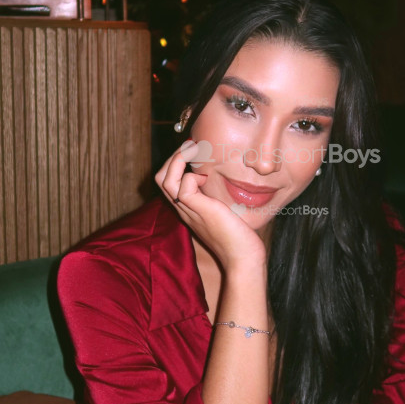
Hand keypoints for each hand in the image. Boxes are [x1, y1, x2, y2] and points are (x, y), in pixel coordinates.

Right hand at [154, 140, 265, 269]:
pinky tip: (206, 177)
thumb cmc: (240, 237)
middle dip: (173, 157)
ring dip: (177, 159)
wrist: (243, 258)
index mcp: (188, 208)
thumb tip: (224, 176)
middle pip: (161, 178)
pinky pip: (182, 187)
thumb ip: (219, 195)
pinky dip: (191, 175)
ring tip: (193, 149)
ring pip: (165, 180)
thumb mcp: (225, 209)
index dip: (177, 163)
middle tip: (191, 145)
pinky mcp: (199, 210)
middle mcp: (184, 208)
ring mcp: (189, 210)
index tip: (193, 150)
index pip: (169, 181)